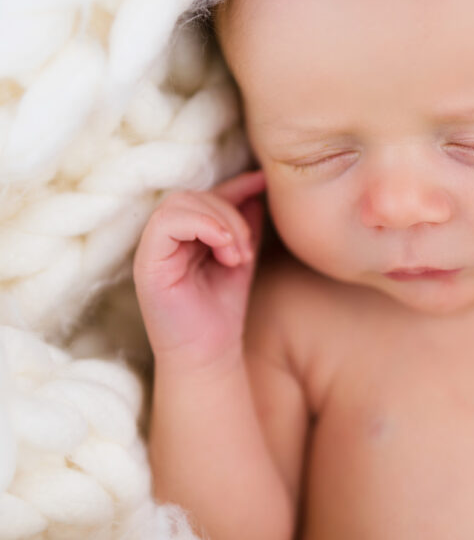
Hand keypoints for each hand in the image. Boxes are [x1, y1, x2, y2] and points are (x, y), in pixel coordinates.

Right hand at [133, 169, 265, 367]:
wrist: (209, 355)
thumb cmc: (222, 311)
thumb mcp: (241, 258)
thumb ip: (245, 224)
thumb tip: (257, 186)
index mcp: (182, 235)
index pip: (203, 194)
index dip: (234, 185)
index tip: (262, 183)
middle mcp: (163, 239)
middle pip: (192, 195)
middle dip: (229, 212)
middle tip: (246, 248)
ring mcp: (151, 250)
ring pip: (179, 203)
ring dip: (219, 221)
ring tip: (238, 255)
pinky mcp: (146, 264)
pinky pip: (166, 223)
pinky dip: (201, 226)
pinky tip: (225, 249)